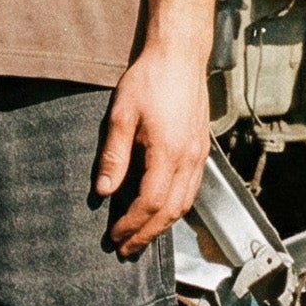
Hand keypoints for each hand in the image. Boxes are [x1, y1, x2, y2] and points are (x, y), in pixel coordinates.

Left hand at [96, 43, 210, 257]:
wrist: (180, 56)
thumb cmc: (149, 80)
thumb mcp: (121, 115)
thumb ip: (113, 156)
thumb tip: (104, 192)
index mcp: (169, 153)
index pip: (150, 203)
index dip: (132, 225)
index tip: (114, 237)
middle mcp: (190, 159)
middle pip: (171, 211)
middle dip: (147, 234)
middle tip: (126, 249)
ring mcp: (200, 155)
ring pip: (185, 204)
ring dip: (163, 225)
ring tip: (142, 237)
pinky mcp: (202, 148)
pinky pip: (192, 189)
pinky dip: (176, 207)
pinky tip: (161, 210)